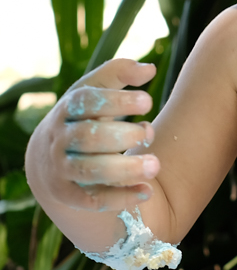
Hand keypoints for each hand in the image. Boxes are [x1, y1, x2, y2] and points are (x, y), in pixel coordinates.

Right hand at [36, 59, 158, 212]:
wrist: (48, 159)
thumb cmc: (83, 117)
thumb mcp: (94, 91)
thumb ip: (119, 74)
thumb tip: (149, 69)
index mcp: (68, 109)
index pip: (87, 102)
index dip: (117, 101)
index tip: (148, 101)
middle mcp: (61, 139)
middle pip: (89, 137)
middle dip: (123, 136)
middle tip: (149, 134)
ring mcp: (62, 168)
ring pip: (90, 171)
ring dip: (124, 170)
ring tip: (154, 166)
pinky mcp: (69, 195)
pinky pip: (93, 200)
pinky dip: (120, 198)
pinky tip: (147, 191)